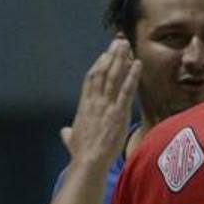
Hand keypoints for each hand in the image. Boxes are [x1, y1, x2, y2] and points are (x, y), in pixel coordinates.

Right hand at [63, 38, 138, 168]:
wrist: (88, 162)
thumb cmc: (81, 154)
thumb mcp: (72, 140)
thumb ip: (69, 134)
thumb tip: (65, 132)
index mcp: (84, 105)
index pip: (91, 78)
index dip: (99, 64)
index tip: (106, 53)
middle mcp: (94, 101)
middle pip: (102, 72)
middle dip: (110, 55)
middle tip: (118, 41)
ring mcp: (106, 106)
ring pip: (113, 77)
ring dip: (120, 59)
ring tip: (127, 45)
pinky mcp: (118, 113)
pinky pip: (126, 90)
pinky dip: (132, 76)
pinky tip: (138, 64)